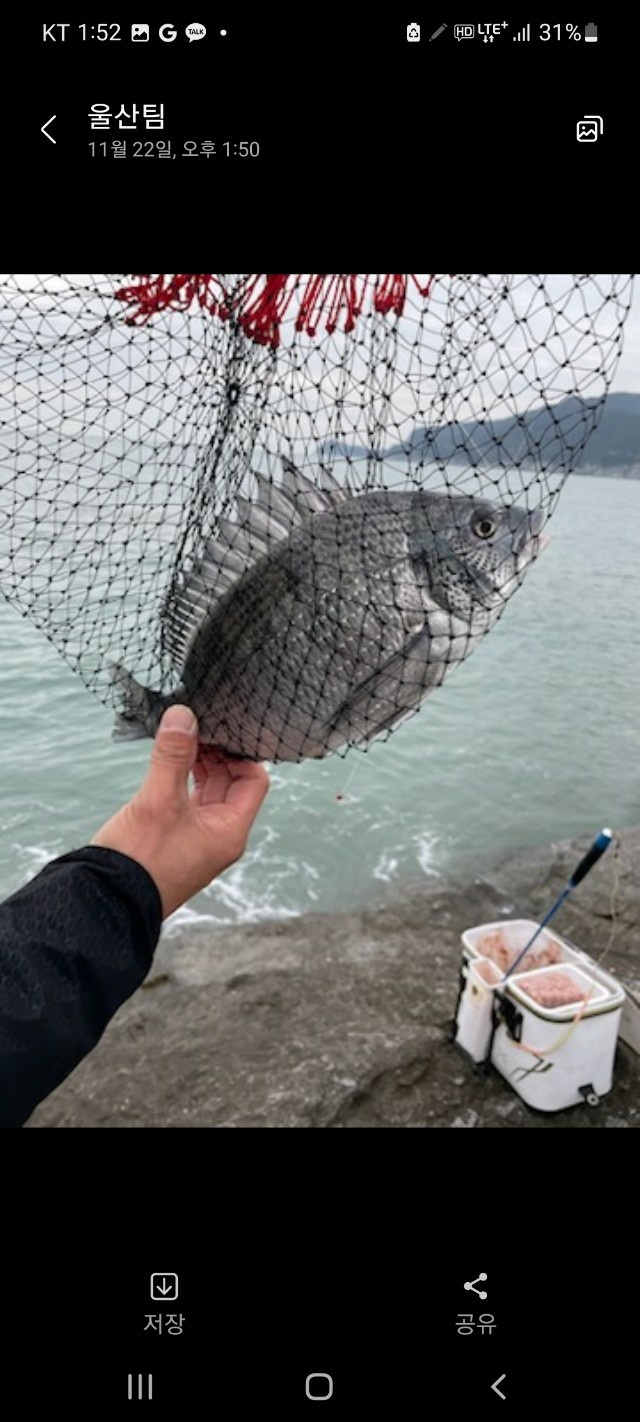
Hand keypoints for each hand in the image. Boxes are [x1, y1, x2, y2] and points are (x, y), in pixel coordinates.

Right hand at [91, 706, 268, 917]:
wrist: (106, 903)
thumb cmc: (138, 859)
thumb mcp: (158, 801)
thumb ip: (173, 756)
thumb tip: (184, 715)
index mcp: (229, 831)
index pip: (254, 781)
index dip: (240, 753)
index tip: (217, 730)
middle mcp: (220, 837)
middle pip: (232, 784)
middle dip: (217, 755)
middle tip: (196, 728)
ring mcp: (198, 841)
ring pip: (209, 793)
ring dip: (199, 766)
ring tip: (180, 741)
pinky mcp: (176, 841)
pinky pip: (189, 804)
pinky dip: (183, 782)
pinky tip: (167, 765)